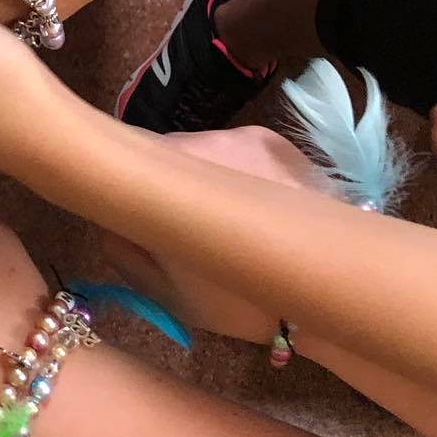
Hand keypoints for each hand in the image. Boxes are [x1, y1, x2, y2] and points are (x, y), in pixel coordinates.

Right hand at [96, 124, 322, 343]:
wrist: (331, 293)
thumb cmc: (239, 300)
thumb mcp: (165, 292)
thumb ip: (120, 248)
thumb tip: (105, 214)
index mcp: (168, 176)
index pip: (125, 158)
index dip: (127, 183)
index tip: (137, 209)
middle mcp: (203, 140)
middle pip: (167, 152)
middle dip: (170, 181)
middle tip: (186, 224)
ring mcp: (244, 135)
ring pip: (204, 149)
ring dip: (206, 175)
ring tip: (229, 220)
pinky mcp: (277, 140)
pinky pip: (239, 148)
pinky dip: (241, 171)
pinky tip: (259, 208)